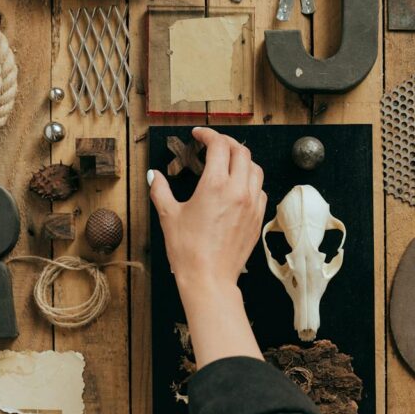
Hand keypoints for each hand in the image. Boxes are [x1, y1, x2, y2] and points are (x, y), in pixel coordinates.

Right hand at [147, 127, 266, 366]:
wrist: (209, 278)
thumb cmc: (188, 250)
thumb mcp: (169, 216)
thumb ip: (160, 190)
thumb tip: (154, 175)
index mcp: (215, 185)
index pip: (219, 145)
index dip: (208, 134)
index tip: (199, 135)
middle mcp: (238, 190)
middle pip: (241, 152)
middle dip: (226, 143)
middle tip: (212, 145)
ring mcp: (252, 204)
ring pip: (255, 169)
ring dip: (242, 160)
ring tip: (227, 163)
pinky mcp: (258, 218)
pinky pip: (260, 190)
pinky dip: (251, 181)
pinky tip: (238, 187)